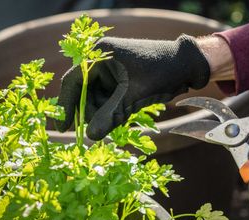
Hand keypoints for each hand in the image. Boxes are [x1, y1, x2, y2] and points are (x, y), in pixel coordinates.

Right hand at [56, 35, 209, 139]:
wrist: (187, 66)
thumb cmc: (160, 74)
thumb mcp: (133, 97)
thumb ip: (110, 116)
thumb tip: (90, 137)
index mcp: (99, 54)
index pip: (73, 82)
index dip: (66, 106)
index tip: (62, 127)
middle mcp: (101, 59)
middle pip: (84, 92)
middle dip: (90, 113)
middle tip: (96, 130)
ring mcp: (110, 69)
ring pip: (96, 98)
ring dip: (102, 113)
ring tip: (115, 122)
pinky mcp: (119, 78)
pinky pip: (108, 98)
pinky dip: (111, 110)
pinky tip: (119, 118)